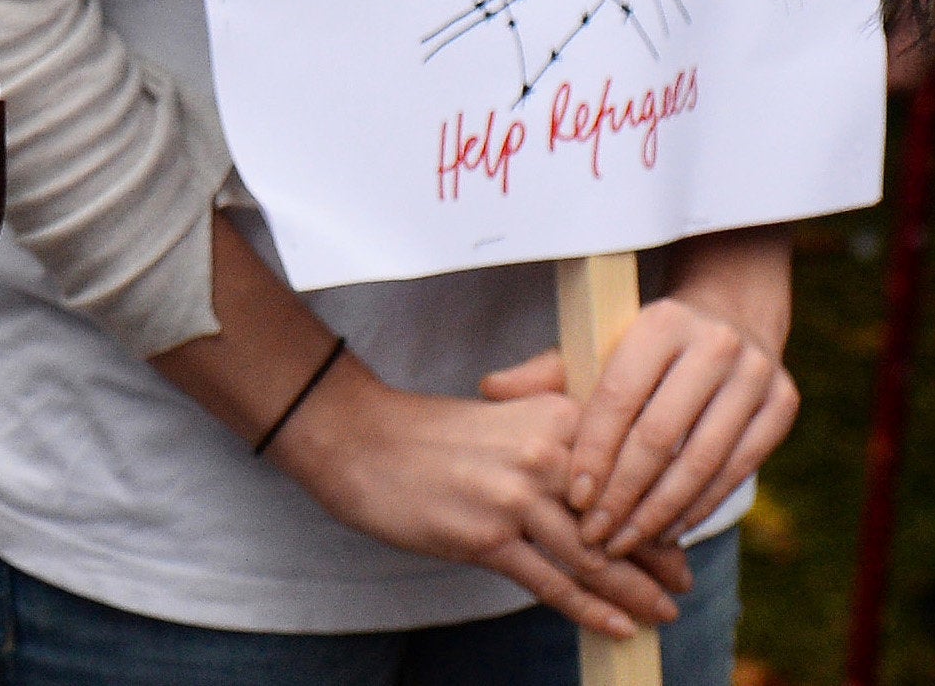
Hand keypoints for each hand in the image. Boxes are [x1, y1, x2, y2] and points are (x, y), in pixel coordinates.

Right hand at [268, 361, 687, 635]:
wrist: (355, 439)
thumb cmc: (429, 432)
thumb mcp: (503, 410)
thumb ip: (557, 434)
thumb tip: (608, 483)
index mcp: (552, 417)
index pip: (625, 471)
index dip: (657, 509)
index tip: (676, 538)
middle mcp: (541, 455)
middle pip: (619, 518)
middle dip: (657, 558)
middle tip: (682, 582)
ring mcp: (513, 499)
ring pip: (594, 558)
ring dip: (636, 592)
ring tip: (664, 612)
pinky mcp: (485, 538)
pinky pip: (553, 584)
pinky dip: (592, 611)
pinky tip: (619, 627)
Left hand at [478, 236, 797, 561]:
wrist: (731, 316)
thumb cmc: (646, 344)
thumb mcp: (597, 345)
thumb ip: (548, 373)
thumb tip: (490, 389)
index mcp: (660, 323)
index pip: (619, 399)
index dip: (596, 453)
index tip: (576, 498)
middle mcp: (714, 346)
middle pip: (662, 437)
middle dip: (624, 494)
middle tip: (596, 535)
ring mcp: (756, 376)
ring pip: (703, 461)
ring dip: (661, 511)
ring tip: (627, 543)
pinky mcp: (784, 406)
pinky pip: (738, 470)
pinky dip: (700, 506)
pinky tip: (668, 530)